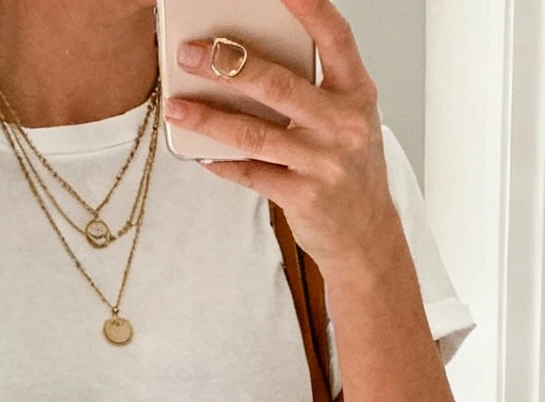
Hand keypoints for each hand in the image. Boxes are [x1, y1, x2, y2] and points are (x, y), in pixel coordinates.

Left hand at [164, 0, 397, 276]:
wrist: (366, 235)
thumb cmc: (348, 167)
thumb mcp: (346, 118)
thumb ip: (312, 87)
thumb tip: (247, 60)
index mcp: (356, 92)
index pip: (334, 37)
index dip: (309, 7)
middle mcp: (344, 125)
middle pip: (279, 85)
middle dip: (228, 66)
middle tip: (191, 54)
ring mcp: (324, 163)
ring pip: (256, 133)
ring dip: (210, 119)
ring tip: (178, 107)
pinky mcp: (303, 197)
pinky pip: (251, 173)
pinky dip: (222, 162)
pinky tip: (200, 153)